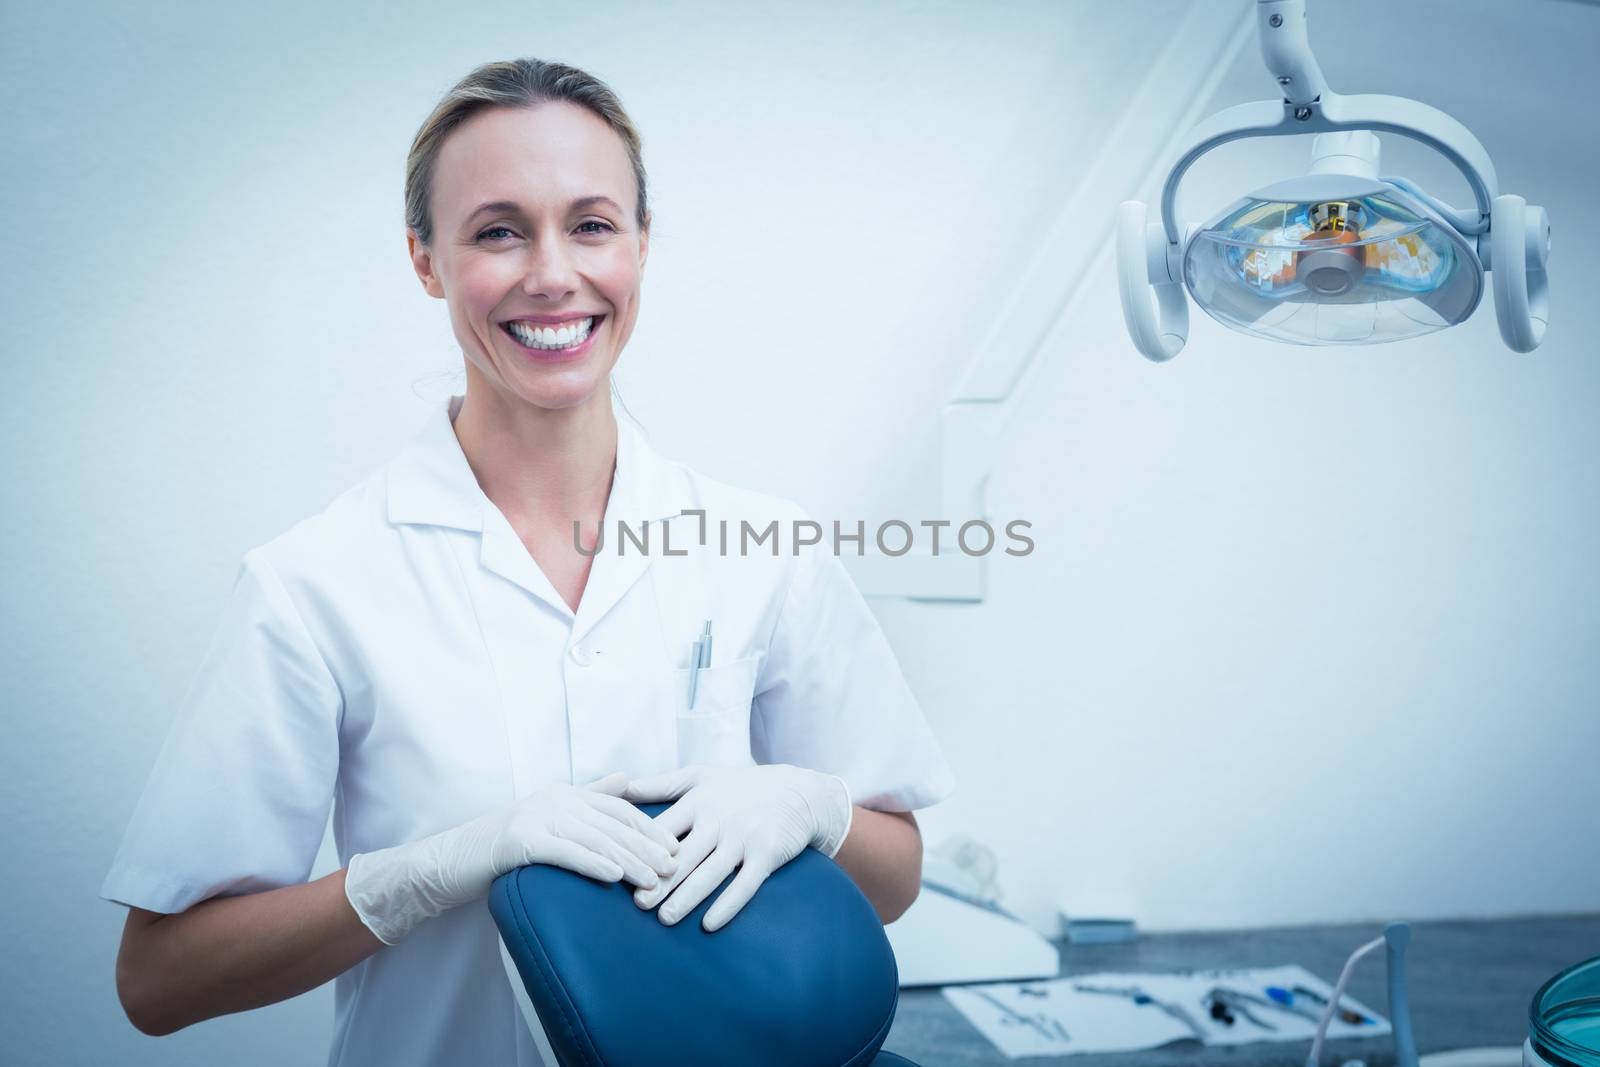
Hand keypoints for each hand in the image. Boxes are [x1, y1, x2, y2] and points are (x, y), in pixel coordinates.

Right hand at [346, 772, 678, 944]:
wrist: (452, 861)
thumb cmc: (505, 848)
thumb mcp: (549, 821)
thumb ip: (589, 798)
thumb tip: (626, 781)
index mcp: (566, 794)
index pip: (620, 810)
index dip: (650, 829)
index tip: (676, 849)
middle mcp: (555, 799)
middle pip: (612, 824)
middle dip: (647, 847)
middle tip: (676, 868)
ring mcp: (536, 817)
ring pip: (594, 840)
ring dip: (629, 861)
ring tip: (655, 880)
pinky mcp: (520, 840)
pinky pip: (564, 852)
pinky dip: (592, 863)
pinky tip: (615, 877)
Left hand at [623, 763, 851, 932]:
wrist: (799, 792)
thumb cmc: (741, 787)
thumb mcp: (701, 777)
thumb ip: (660, 784)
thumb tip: (619, 786)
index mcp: (698, 801)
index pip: (665, 828)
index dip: (644, 850)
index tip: (623, 869)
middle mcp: (719, 819)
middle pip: (685, 855)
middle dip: (661, 880)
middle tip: (639, 904)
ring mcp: (744, 837)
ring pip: (711, 872)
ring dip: (688, 897)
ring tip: (666, 919)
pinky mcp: (767, 854)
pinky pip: (746, 884)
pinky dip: (728, 905)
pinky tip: (710, 925)